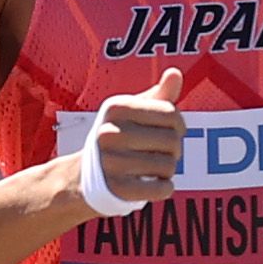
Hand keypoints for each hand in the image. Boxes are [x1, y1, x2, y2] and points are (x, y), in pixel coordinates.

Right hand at [78, 69, 185, 210]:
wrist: (83, 177)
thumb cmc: (116, 138)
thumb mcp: (132, 113)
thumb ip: (158, 95)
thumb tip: (175, 74)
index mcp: (115, 108)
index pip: (171, 113)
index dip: (179, 125)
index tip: (171, 132)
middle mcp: (108, 133)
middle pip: (171, 140)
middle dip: (174, 150)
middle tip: (162, 154)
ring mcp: (110, 162)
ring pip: (168, 165)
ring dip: (168, 170)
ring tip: (154, 169)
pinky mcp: (116, 189)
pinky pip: (160, 188)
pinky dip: (164, 188)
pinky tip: (155, 184)